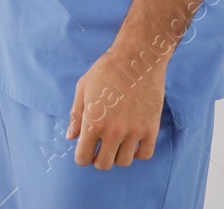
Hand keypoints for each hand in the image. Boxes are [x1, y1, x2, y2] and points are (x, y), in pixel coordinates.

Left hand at [68, 48, 164, 168]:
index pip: (83, 157)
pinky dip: (137, 153)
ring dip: (117, 155)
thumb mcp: (83, 88)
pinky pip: (145, 155)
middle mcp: (113, 132)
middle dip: (98, 158)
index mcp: (93, 123)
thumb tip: (72, 137)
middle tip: (100, 147)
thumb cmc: (106, 70)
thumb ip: (76, 115)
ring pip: (123, 162)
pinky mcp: (151, 129)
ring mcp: (134, 132)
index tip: (85, 150)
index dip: (81, 156)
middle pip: (103, 164)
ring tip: (116, 142)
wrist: (137, 59)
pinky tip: (132, 142)